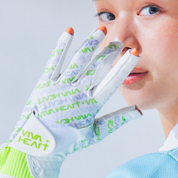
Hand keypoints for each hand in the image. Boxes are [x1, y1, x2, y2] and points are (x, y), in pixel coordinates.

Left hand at [4, 26, 141, 174]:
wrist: (38, 146)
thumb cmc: (69, 141)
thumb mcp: (95, 133)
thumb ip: (117, 120)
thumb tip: (139, 112)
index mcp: (91, 106)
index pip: (112, 82)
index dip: (124, 66)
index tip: (134, 53)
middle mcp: (76, 93)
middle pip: (97, 67)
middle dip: (109, 52)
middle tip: (119, 42)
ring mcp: (60, 86)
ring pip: (78, 60)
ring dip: (90, 43)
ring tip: (101, 30)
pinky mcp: (45, 83)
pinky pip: (55, 60)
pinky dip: (62, 45)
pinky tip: (70, 31)